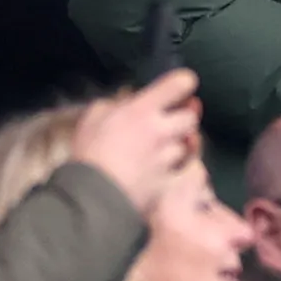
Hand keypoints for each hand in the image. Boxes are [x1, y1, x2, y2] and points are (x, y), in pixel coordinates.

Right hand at [67, 69, 202, 210]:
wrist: (92, 198)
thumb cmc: (89, 154)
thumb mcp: (93, 117)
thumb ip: (115, 104)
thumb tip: (129, 100)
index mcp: (143, 110)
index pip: (180, 83)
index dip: (182, 83)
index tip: (178, 89)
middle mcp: (162, 131)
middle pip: (191, 117)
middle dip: (183, 118)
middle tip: (167, 125)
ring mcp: (169, 158)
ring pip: (188, 146)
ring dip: (177, 146)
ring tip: (158, 153)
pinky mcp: (171, 182)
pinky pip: (182, 171)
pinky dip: (176, 170)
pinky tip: (160, 172)